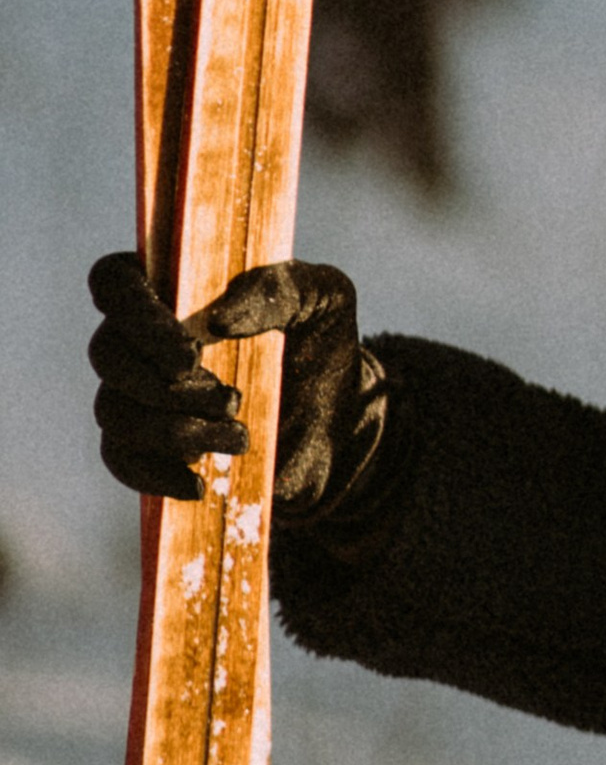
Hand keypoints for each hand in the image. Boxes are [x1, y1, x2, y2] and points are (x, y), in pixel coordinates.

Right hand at [87, 251, 372, 515]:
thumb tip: (219, 319)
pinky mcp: (147, 448)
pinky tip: (200, 482)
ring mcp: (140, 396)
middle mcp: (145, 340)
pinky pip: (121, 461)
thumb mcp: (322, 301)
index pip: (115, 281)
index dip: (135, 313)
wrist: (338, 423)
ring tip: (239, 436)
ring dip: (175, 430)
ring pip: (115, 411)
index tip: (189, 350)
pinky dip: (157, 475)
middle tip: (232, 399)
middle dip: (165, 385)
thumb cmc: (321, 347)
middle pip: (108, 353)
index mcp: (177, 289)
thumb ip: (279, 287)